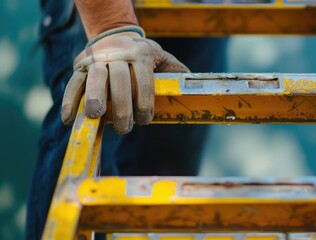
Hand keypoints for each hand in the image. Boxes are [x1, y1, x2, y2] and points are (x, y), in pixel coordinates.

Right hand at [61, 26, 189, 133]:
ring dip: (94, 99)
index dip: (145, 103)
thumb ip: (177, 73)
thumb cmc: (145, 57)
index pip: (144, 80)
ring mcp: (97, 58)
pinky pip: (73, 82)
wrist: (117, 36)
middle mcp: (117, 54)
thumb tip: (196, 91)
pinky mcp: (80, 65)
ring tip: (94, 117)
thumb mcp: (164, 59)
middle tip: (125, 128)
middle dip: (122, 107)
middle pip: (119, 81)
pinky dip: (69, 100)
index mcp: (140, 53)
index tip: (145, 121)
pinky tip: (69, 119)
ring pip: (94, 79)